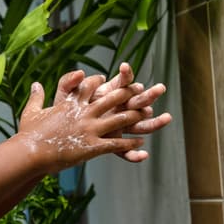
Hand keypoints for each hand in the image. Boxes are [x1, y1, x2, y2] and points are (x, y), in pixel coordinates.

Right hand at [19, 73, 144, 172]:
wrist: (30, 152)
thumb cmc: (29, 134)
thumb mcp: (32, 112)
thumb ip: (36, 97)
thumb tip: (35, 84)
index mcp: (71, 103)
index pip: (89, 86)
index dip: (99, 82)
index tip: (105, 79)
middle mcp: (84, 113)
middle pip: (111, 99)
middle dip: (126, 94)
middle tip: (138, 91)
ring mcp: (90, 129)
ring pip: (119, 120)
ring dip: (135, 117)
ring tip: (147, 114)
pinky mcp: (92, 146)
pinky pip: (116, 143)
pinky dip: (129, 143)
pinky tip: (140, 143)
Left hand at [57, 64, 172, 161]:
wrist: (57, 134)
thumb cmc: (63, 113)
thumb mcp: (64, 97)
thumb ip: (69, 82)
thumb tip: (80, 73)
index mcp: (107, 95)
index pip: (120, 83)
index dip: (125, 76)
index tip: (125, 69)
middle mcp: (117, 110)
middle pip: (136, 101)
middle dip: (148, 95)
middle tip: (160, 88)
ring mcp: (118, 127)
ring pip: (140, 124)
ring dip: (154, 122)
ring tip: (167, 118)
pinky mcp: (113, 144)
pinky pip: (125, 150)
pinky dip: (134, 154)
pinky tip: (143, 155)